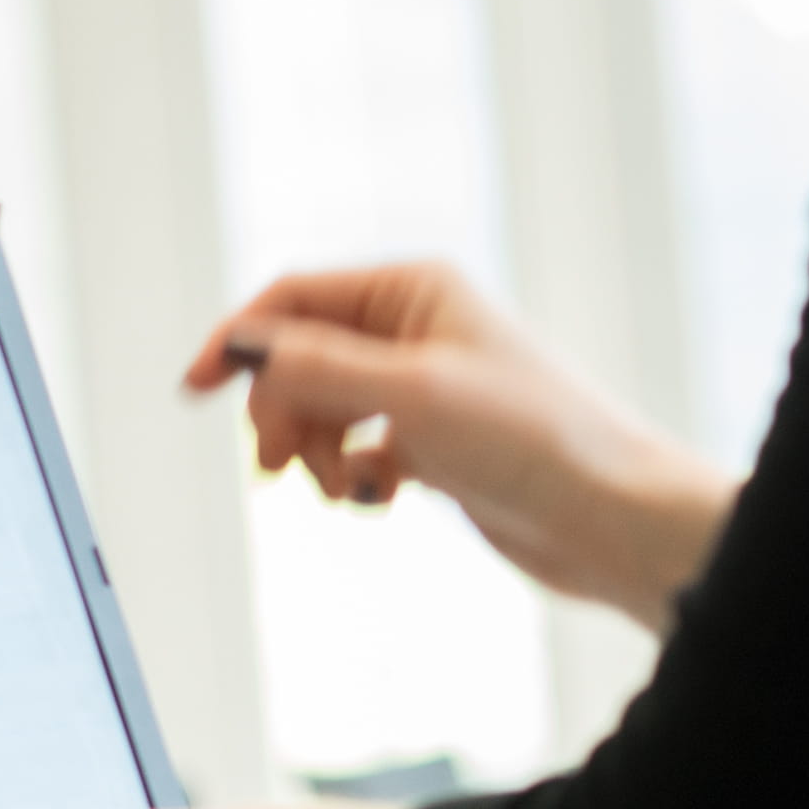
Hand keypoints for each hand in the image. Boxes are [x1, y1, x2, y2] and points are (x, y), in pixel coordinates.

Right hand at [188, 262, 737, 628]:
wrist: (613, 519)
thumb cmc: (534, 439)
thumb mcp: (411, 392)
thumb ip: (315, 365)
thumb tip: (239, 345)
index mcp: (413, 290)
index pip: (292, 298)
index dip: (238, 341)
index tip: (194, 391)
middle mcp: (415, 330)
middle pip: (297, 360)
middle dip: (281, 413)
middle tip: (278, 466)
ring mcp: (423, 389)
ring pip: (321, 409)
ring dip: (315, 451)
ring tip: (343, 488)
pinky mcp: (433, 444)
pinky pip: (355, 450)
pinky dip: (350, 475)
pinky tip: (379, 497)